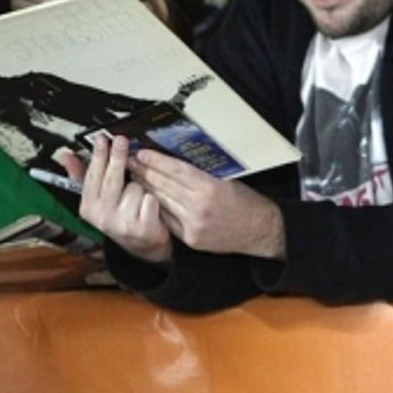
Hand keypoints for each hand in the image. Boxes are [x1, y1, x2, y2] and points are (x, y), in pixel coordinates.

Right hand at [59, 135, 171, 263]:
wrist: (143, 244)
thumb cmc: (120, 215)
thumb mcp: (99, 199)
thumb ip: (82, 176)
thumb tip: (64, 155)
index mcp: (88, 208)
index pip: (92, 176)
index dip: (98, 155)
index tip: (102, 138)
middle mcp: (102, 216)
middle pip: (112, 179)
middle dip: (117, 156)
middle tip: (122, 140)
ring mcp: (122, 223)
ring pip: (134, 187)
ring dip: (140, 186)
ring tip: (139, 194)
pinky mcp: (142, 228)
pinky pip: (150, 198)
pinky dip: (153, 198)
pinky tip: (150, 205)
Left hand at [130, 148, 285, 258]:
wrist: (260, 231)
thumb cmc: (246, 201)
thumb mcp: (227, 180)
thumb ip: (200, 175)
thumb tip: (173, 164)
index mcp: (210, 188)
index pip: (176, 171)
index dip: (156, 161)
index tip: (142, 153)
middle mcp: (199, 207)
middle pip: (165, 186)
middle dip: (145, 172)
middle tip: (131, 162)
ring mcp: (193, 226)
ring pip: (163, 203)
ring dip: (147, 189)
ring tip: (136, 178)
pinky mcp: (191, 239)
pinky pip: (168, 220)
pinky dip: (158, 208)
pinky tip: (149, 198)